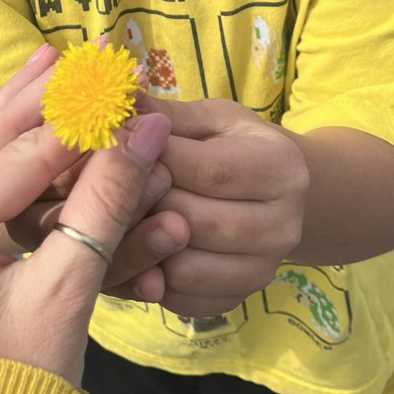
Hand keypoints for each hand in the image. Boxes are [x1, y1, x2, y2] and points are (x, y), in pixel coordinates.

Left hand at [0, 57, 171, 385]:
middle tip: (71, 51)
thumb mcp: (63, 296)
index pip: (17, 159)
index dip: (79, 123)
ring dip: (17, 118)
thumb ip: (102, 206)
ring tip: (46, 66)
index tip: (122, 90)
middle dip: (33, 97)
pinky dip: (6, 159)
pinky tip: (27, 127)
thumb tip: (143, 135)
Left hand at [138, 96, 309, 316]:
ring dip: (141, 244)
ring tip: (119, 215)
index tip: (119, 145)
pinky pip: (183, 299)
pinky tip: (137, 249)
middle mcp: (282, 226)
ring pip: (183, 267)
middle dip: (143, 202)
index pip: (206, 170)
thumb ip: (168, 113)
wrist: (277, 195)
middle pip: (192, 221)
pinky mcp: (239, 298)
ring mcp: (263, 269)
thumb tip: (120, 94)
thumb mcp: (211, 119)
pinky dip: (152, 280)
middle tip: (110, 184)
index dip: (154, 159)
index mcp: (280, 168)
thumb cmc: (236, 145)